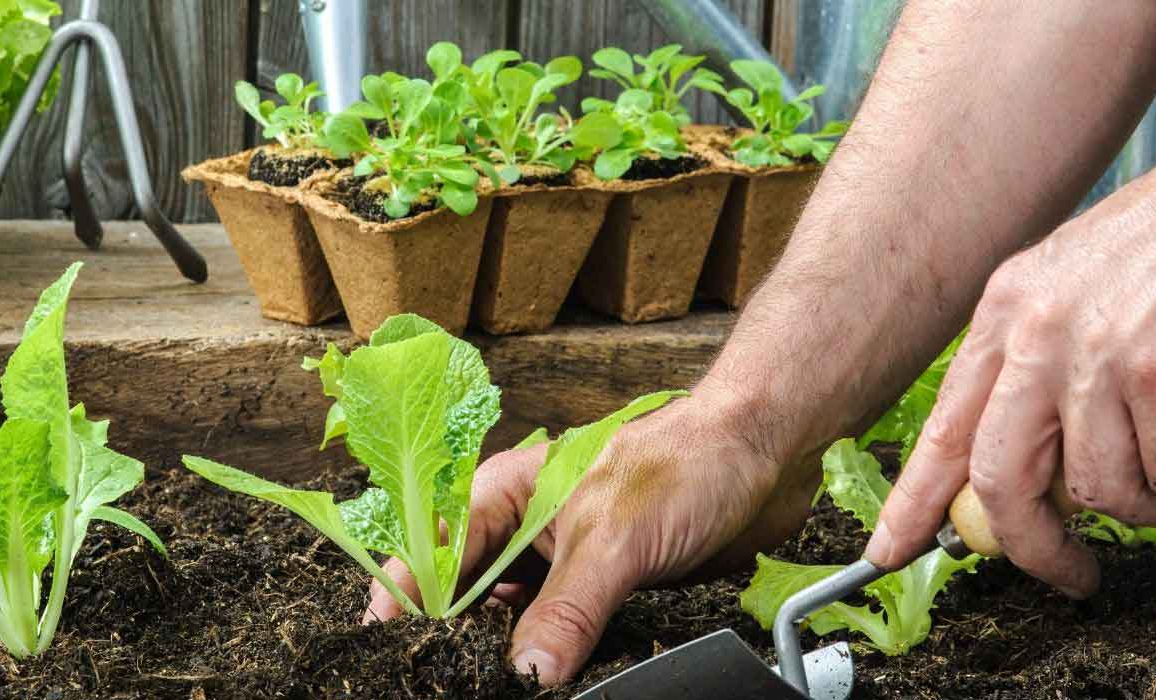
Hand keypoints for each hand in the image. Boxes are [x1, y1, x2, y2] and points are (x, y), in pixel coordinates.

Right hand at [362, 397, 819, 686]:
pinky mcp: (603, 587)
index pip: (432, 554)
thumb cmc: (687, 461)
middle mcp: (525, 527)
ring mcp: (563, 559)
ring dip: (508, 652)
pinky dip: (554, 658)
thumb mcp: (613, 542)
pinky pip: (562, 633)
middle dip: (454, 636)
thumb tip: (526, 675)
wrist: (767, 453)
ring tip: (494, 680)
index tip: (388, 647)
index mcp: (505, 493)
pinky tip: (552, 680)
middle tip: (446, 676)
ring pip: (513, 618)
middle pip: (465, 593)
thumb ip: (566, 612)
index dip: (405, 601)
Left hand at [862, 152, 1155, 596]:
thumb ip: (1052, 356)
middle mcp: (1037, 332)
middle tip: (1071, 574)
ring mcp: (1096, 355)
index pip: (944, 426)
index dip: (916, 500)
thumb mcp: (1088, 281)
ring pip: (1099, 493)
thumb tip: (1047, 449)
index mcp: (1008, 308)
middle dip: (1032, 547)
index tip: (892, 549)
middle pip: (999, 480)